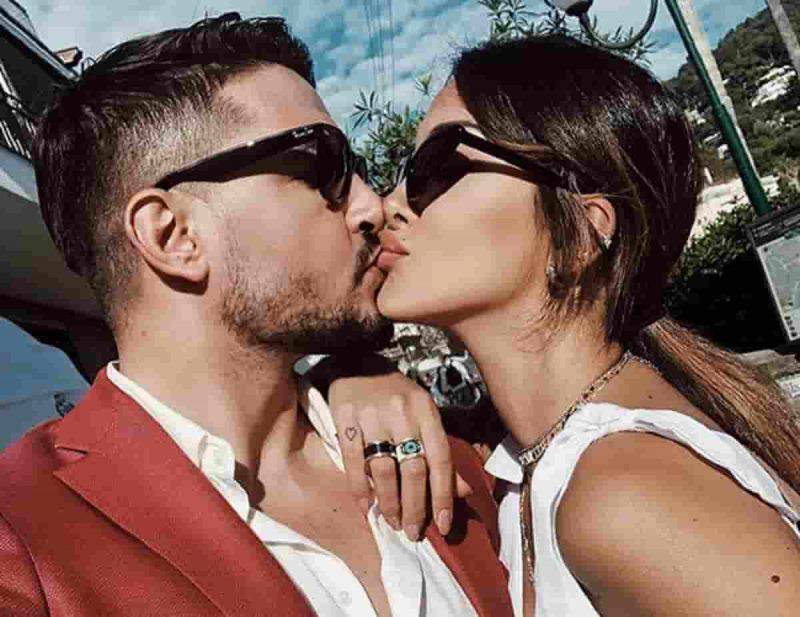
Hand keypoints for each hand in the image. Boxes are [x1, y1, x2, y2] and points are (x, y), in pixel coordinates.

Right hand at [328, 371, 471, 540]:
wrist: (357, 362)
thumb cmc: (396, 395)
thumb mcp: (424, 415)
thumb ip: (440, 452)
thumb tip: (463, 492)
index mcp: (426, 411)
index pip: (440, 459)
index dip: (443, 495)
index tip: (444, 524)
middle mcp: (402, 412)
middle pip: (413, 469)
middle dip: (415, 507)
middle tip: (413, 532)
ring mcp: (373, 415)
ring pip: (384, 469)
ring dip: (389, 502)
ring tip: (392, 522)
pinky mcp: (345, 417)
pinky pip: (354, 462)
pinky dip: (360, 488)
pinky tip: (366, 507)